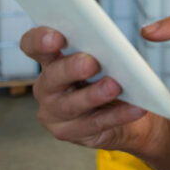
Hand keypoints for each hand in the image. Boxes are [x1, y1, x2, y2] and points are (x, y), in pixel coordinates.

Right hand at [20, 26, 155, 151]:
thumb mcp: (109, 56)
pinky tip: (136, 107)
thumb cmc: (112, 76)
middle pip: (53, 76)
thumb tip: (129, 40)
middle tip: (91, 63)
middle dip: (72, 68)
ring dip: (94, 95)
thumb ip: (109, 46)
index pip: (33, 45)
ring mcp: (55, 113)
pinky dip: (118, 115)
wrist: (126, 112)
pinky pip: (96, 123)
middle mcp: (48, 86)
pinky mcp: (71, 132)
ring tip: (115, 86)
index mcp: (52, 60)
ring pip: (72, 104)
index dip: (40, 40)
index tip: (56, 37)